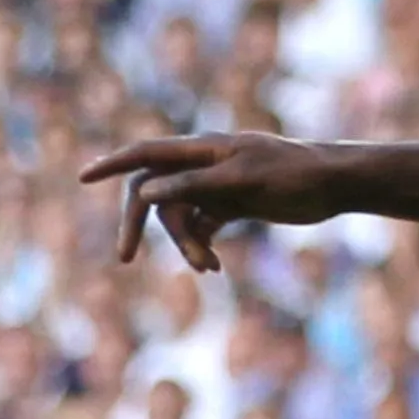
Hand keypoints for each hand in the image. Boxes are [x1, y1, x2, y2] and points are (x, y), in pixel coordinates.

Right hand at [80, 132, 348, 270]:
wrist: (336, 185)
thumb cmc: (294, 174)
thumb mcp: (243, 181)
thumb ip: (194, 185)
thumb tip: (145, 193)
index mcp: (203, 149)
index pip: (147, 153)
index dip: (113, 164)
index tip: (83, 177)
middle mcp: (205, 165)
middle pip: (155, 192)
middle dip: (140, 225)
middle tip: (124, 257)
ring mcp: (218, 185)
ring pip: (180, 216)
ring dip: (185, 243)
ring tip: (208, 268)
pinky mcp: (234, 205)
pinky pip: (202, 226)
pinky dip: (202, 245)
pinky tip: (214, 267)